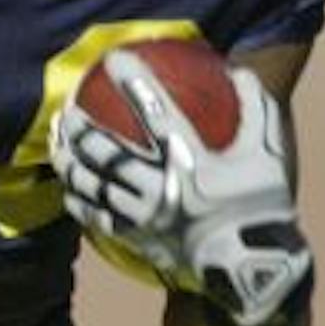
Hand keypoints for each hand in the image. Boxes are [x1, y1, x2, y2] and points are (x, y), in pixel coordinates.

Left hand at [53, 57, 312, 325]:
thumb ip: (255, 108)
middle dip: (81, 129)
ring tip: (56, 144)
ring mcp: (146, 216)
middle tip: (66, 109)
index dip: (133, 82)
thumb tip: (240, 69)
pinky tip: (67, 189)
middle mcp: (162, 187)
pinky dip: (80, 201)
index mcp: (192, 162)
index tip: (114, 59)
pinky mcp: (138, 239)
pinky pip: (98, 218)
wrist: (252, 267)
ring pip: (96, 186)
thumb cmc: (263, 204)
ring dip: (71, 163)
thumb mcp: (268, 152)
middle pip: (108, 154)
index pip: (156, 112)